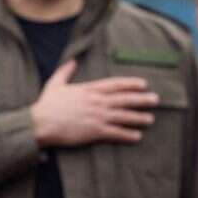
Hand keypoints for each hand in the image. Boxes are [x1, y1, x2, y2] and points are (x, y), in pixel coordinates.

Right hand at [30, 60, 159, 146]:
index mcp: (89, 89)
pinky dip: (128, 134)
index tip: (144, 84)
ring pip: (124, 116)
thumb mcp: (55, 84)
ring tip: (150, 119)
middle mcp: (97, 102)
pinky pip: (116, 133)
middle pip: (125, 99)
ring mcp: (98, 116)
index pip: (115, 84)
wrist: (41, 123)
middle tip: (155, 100)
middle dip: (142, 99)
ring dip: (139, 117)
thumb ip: (65, 72)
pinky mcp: (95, 131)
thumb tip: (71, 61)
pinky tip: (137, 136)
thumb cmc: (47, 105)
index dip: (131, 84)